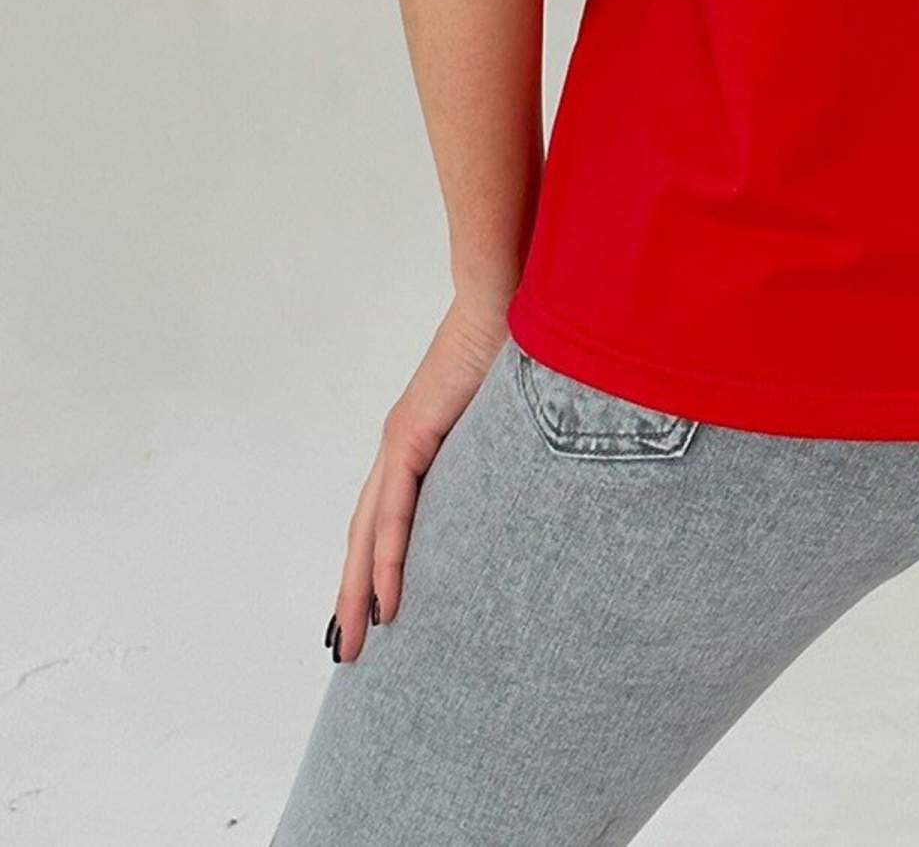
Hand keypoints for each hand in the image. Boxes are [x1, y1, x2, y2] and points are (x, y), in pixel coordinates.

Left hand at [328, 291, 508, 661]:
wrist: (507, 298)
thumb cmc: (518, 343)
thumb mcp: (509, 413)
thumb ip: (508, 445)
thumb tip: (539, 473)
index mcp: (420, 441)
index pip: (387, 516)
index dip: (376, 564)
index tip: (376, 610)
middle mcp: (400, 446)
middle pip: (365, 536)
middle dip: (353, 594)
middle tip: (349, 649)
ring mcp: (401, 442)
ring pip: (368, 534)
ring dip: (357, 591)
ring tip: (355, 641)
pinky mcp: (411, 437)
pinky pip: (395, 514)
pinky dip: (386, 560)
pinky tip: (386, 600)